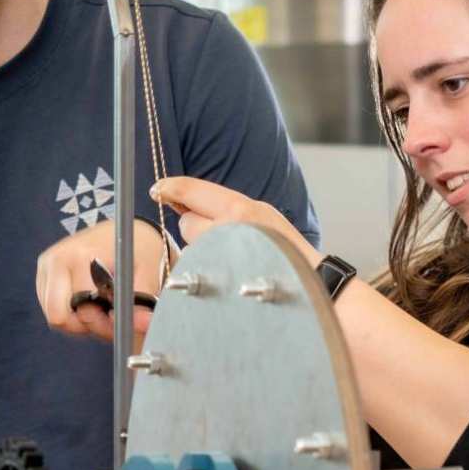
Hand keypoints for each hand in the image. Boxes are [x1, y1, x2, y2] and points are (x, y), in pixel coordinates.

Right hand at [36, 219, 164, 341]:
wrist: (124, 231)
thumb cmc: (137, 249)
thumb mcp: (147, 272)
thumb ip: (142, 301)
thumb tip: (142, 325)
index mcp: (78, 256)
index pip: (80, 309)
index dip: (104, 322)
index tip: (120, 317)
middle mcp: (55, 261)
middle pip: (60, 318)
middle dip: (88, 326)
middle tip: (111, 317)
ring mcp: (45, 269)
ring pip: (57, 319)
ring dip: (81, 322)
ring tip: (104, 308)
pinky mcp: (43, 277)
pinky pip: (54, 311)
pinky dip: (73, 315)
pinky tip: (92, 303)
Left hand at [150, 177, 318, 265]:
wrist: (310, 281)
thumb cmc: (289, 251)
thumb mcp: (262, 215)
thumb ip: (227, 208)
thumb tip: (188, 205)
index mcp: (240, 208)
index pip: (192, 190)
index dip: (171, 188)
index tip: (158, 189)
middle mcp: (229, 228)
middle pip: (187, 223)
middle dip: (196, 231)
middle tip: (221, 239)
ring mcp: (224, 255)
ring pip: (193, 249)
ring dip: (205, 253)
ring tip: (234, 259)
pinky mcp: (222, 278)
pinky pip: (202, 269)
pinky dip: (211, 270)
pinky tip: (231, 273)